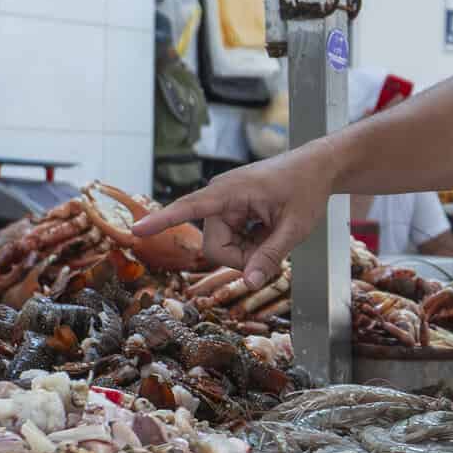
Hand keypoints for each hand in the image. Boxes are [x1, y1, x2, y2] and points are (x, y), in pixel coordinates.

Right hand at [132, 143, 338, 286]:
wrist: (317, 168)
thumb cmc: (307, 190)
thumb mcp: (295, 228)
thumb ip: (271, 256)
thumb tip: (249, 284)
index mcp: (231, 191)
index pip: (190, 207)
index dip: (163, 220)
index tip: (136, 230)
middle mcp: (220, 195)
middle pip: (214, 247)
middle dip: (242, 257)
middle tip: (273, 250)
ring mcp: (224, 203)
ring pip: (222, 247)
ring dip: (247, 251)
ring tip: (274, 233)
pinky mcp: (230, 210)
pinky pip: (229, 239)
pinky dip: (249, 243)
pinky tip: (268, 229)